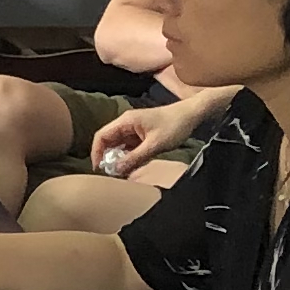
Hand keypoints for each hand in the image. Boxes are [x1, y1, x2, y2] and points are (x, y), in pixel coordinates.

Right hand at [94, 96, 211, 177]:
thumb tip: (115, 170)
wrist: (192, 115)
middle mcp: (126, 124)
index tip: (99, 169)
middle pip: (108, 142)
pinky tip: (132, 167)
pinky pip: (128, 147)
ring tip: (122, 173)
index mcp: (126, 121)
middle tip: (112, 174)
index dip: (96, 153)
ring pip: (118, 146)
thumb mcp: (154, 145)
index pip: (101, 136)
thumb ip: (134, 158)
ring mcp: (133, 129)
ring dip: (118, 159)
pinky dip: (128, 157)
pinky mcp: (141, 135)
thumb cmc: (175, 125)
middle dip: (107, 158)